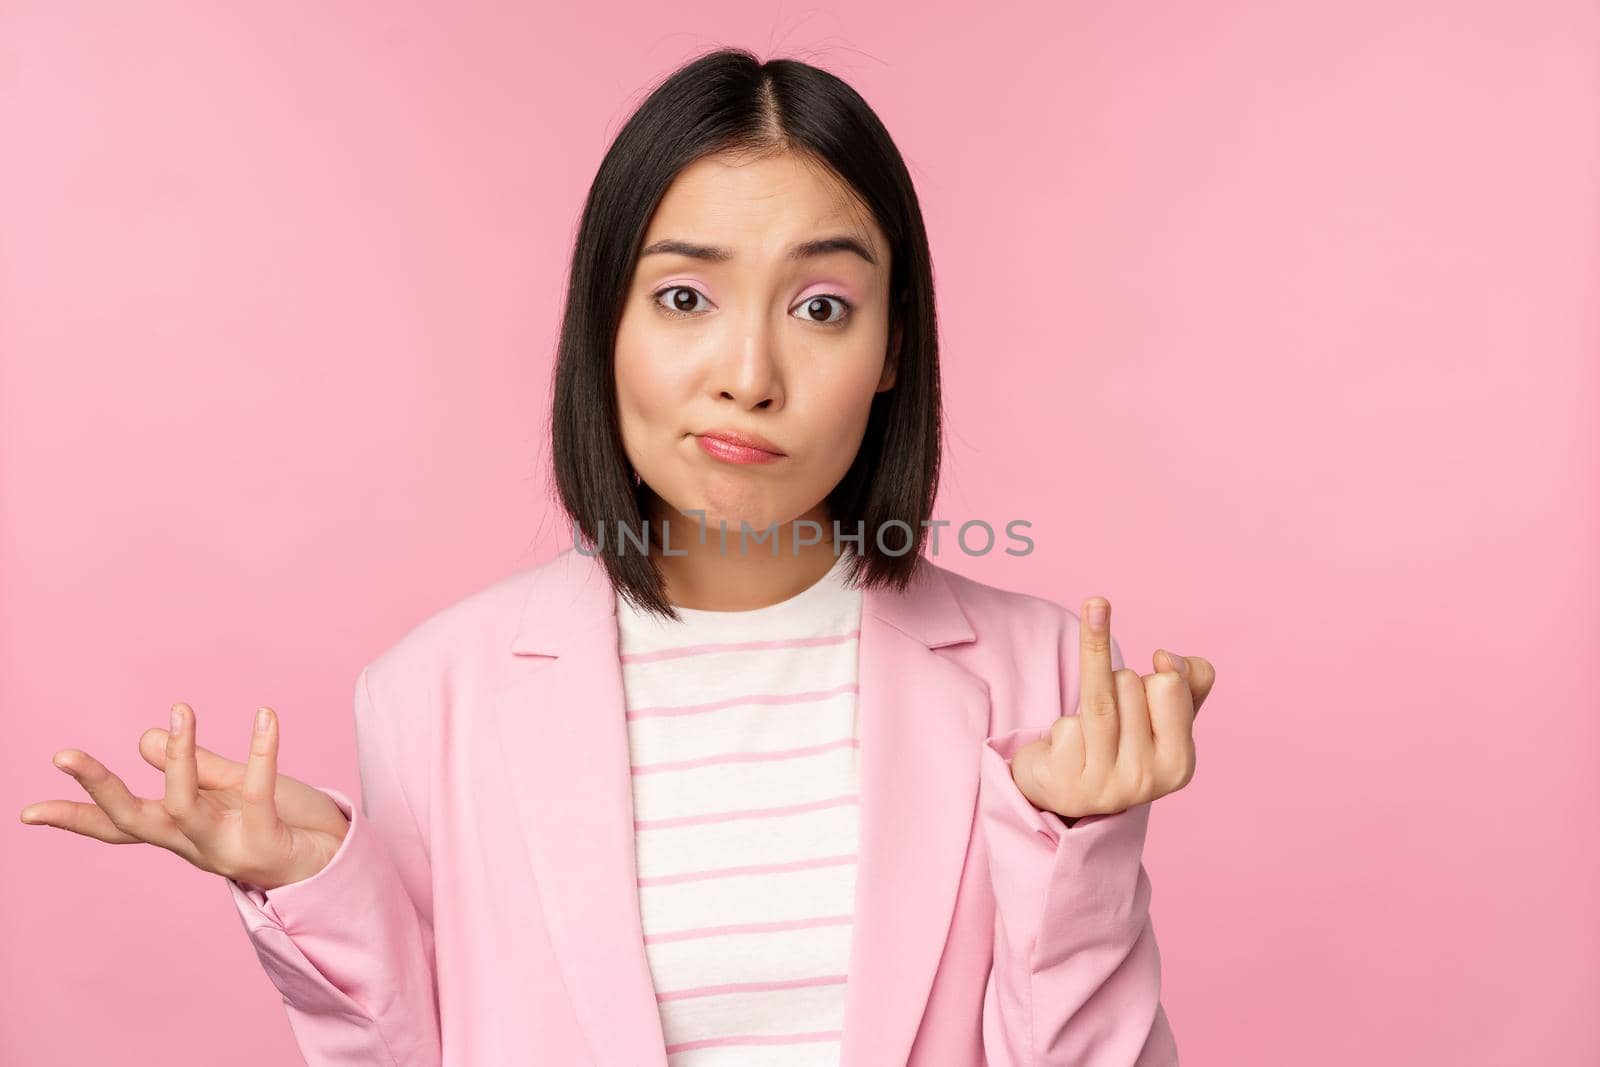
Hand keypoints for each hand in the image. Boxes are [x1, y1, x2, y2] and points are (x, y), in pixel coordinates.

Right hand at [18, 702, 350, 890]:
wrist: (336, 868)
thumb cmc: (284, 827)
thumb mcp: (232, 791)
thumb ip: (197, 768)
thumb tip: (142, 739)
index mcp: (182, 830)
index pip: (119, 825)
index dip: (74, 818)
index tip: (27, 813)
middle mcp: (194, 844)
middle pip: (133, 820)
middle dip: (98, 788)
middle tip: (63, 754)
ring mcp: (226, 847)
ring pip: (184, 805)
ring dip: (178, 757)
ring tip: (180, 709)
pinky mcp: (264, 841)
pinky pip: (256, 790)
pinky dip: (262, 749)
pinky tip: (266, 715)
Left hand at [1011, 597, 1215, 820]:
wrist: (1067, 785)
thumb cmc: (1124, 740)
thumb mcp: (1168, 711)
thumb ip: (1192, 676)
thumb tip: (1164, 658)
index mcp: (1179, 764)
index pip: (1170, 682)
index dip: (1151, 681)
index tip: (1144, 703)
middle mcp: (1146, 779)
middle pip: (1127, 681)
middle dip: (1116, 685)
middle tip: (1111, 717)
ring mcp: (1103, 784)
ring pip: (1099, 697)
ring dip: (1087, 692)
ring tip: (1089, 715)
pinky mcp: (1064, 782)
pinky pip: (1066, 723)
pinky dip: (1062, 726)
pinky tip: (1068, 750)